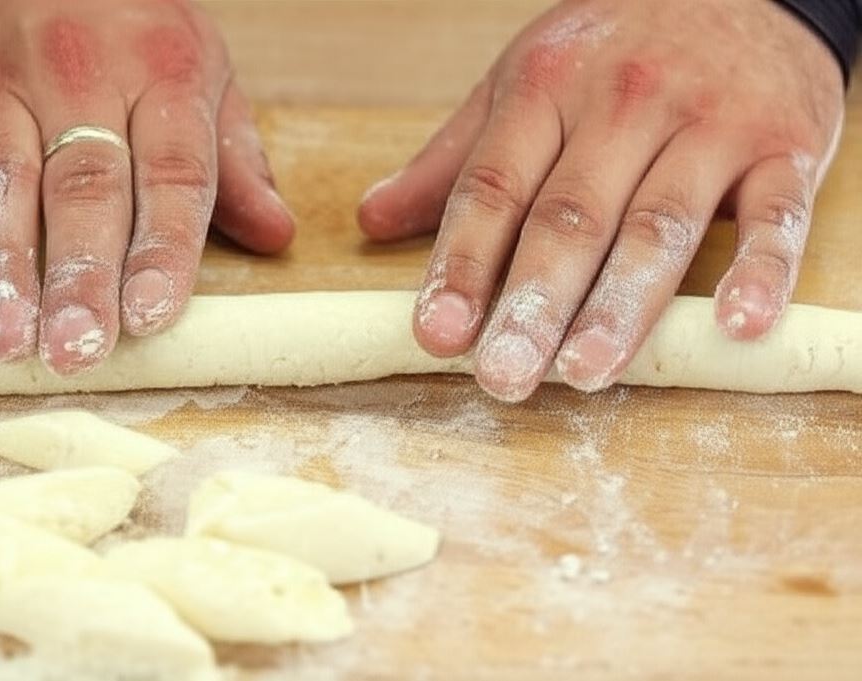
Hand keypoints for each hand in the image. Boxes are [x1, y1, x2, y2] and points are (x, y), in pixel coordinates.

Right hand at [0, 0, 293, 374]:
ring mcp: (0, 85)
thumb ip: (233, 161)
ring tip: (9, 338)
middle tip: (79, 350)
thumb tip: (275, 235)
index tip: (153, 316)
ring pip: (4, 183)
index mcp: (163, 78)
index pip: (172, 176)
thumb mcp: (202, 75)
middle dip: (81, 277)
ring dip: (5, 266)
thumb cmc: (133, 31)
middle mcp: (82, 78)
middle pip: (85, 190)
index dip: (163, 250)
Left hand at [358, 0, 844, 401]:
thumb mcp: (523, 85)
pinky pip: (775, 214)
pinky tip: (734, 327)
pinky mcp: (783, 144)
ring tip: (582, 373)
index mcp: (545, 90)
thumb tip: (372, 218)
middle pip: (570, 217)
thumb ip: (453, 160)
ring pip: (658, 225)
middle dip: (533, 303)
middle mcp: (623, 104)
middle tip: (502, 376)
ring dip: (619, 307)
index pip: (493, 189)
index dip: (462, 265)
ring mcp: (708, 123)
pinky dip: (761, 271)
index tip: (437, 334)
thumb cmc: (614, 49)